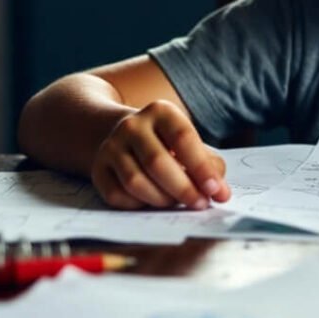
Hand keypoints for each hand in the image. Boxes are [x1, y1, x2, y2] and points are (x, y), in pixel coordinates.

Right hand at [91, 100, 231, 209]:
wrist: (123, 136)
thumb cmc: (167, 143)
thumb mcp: (189, 142)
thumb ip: (208, 163)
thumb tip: (220, 191)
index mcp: (161, 112)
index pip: (183, 138)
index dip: (201, 166)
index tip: (216, 190)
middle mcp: (132, 126)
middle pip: (157, 162)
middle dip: (183, 188)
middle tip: (201, 204)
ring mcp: (111, 147)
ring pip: (136, 182)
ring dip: (162, 200)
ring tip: (178, 203)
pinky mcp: (98, 169)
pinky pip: (118, 196)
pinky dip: (139, 205)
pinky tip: (153, 202)